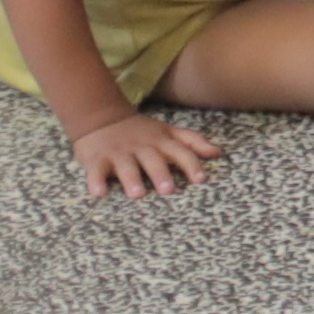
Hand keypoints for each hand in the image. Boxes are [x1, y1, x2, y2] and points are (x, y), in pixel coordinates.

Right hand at [68, 109, 223, 198]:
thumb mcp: (168, 132)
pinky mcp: (97, 159)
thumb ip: (192, 141)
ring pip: (126, 166)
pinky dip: (96, 181)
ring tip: (138, 194)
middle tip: (168, 190)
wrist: (102, 119)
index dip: (191, 165)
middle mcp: (142, 147)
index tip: (201, 179)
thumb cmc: (141, 131)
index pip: (180, 152)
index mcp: (161, 142)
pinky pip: (96, 171)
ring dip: (132, 180)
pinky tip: (98, 193)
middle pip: (153, 160)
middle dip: (161, 174)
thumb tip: (217, 153)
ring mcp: (119, 153)